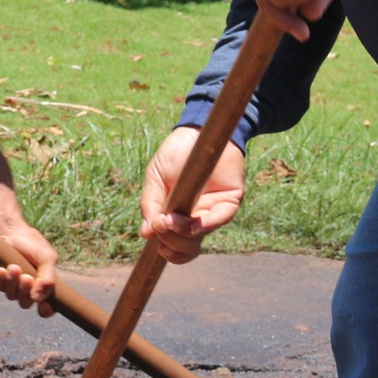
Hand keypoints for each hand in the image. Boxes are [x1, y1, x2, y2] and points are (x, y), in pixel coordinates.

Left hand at [0, 217, 59, 315]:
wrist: (10, 231)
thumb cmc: (31, 243)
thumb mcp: (47, 257)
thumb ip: (48, 278)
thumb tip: (38, 299)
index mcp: (44, 284)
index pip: (47, 306)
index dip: (46, 310)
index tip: (43, 306)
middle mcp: (29, 289)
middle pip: (26, 303)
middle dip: (25, 292)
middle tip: (26, 277)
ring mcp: (14, 286)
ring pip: (12, 297)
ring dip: (13, 283)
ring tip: (14, 267)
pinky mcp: (0, 281)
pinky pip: (0, 288)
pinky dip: (1, 279)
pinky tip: (1, 268)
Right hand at [139, 126, 246, 263]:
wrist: (196, 128)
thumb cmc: (175, 153)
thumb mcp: (155, 178)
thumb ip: (150, 205)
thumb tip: (146, 234)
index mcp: (178, 217)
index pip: (175, 246)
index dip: (166, 249)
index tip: (154, 235)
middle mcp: (197, 218)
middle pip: (187, 248)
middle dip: (170, 241)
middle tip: (161, 224)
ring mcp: (214, 210)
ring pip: (200, 238)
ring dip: (182, 235)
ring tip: (169, 220)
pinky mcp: (230, 199)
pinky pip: (220, 219)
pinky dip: (205, 225)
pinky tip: (192, 225)